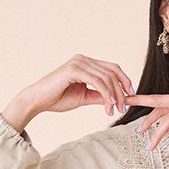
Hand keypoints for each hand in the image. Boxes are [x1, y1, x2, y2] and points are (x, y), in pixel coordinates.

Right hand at [2, 55, 134, 131]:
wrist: (38, 100)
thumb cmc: (58, 98)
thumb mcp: (84, 97)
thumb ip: (100, 96)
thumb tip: (117, 100)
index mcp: (86, 63)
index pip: (112, 68)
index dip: (124, 80)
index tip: (130, 96)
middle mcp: (83, 59)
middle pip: (112, 72)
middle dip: (121, 90)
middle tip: (124, 107)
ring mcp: (78, 62)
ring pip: (106, 77)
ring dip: (114, 95)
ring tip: (115, 109)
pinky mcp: (73, 70)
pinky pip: (97, 81)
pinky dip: (105, 93)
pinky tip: (109, 104)